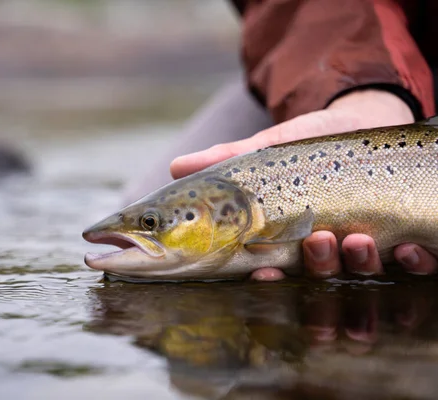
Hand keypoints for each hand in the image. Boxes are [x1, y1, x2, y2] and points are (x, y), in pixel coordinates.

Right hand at [169, 89, 436, 280]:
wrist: (362, 119)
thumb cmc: (308, 141)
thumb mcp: (267, 150)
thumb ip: (226, 161)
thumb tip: (175, 167)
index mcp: (286, 238)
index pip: (271, 271)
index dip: (266, 281)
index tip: (262, 273)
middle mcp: (324, 248)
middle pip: (318, 278)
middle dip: (317, 267)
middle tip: (316, 239)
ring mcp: (365, 245)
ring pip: (360, 274)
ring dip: (357, 263)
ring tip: (356, 237)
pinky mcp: (404, 237)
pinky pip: (416, 267)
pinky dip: (414, 263)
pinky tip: (410, 248)